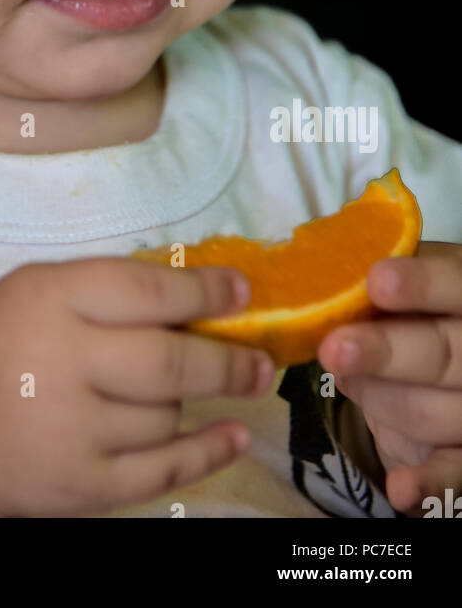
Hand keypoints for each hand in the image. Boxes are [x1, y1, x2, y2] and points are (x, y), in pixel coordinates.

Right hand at [0, 258, 275, 516]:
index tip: (241, 291)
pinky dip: (209, 452)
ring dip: (192, 400)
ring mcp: (71, 430)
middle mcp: (61, 362)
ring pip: (166, 413)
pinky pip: (163, 470)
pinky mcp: (81, 485)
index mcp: (49, 299)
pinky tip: (235, 435)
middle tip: (260, 358)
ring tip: (200, 388)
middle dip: (227, 360)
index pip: (147, 291)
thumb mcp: (36, 289)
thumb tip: (201, 292)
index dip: (205, 292)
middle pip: (169, 361)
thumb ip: (105, 288)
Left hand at [318, 241, 461, 514]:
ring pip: (434, 411)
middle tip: (335, 350)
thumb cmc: (408, 315)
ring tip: (344, 381)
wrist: (432, 376)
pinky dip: (428, 483)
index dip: (421, 284)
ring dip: (379, 401)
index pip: (453, 284)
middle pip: (443, 353)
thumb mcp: (402, 287)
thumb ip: (375, 282)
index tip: (377, 281)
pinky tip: (400, 488)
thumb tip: (315, 275)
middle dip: (386, 352)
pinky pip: (455, 473)